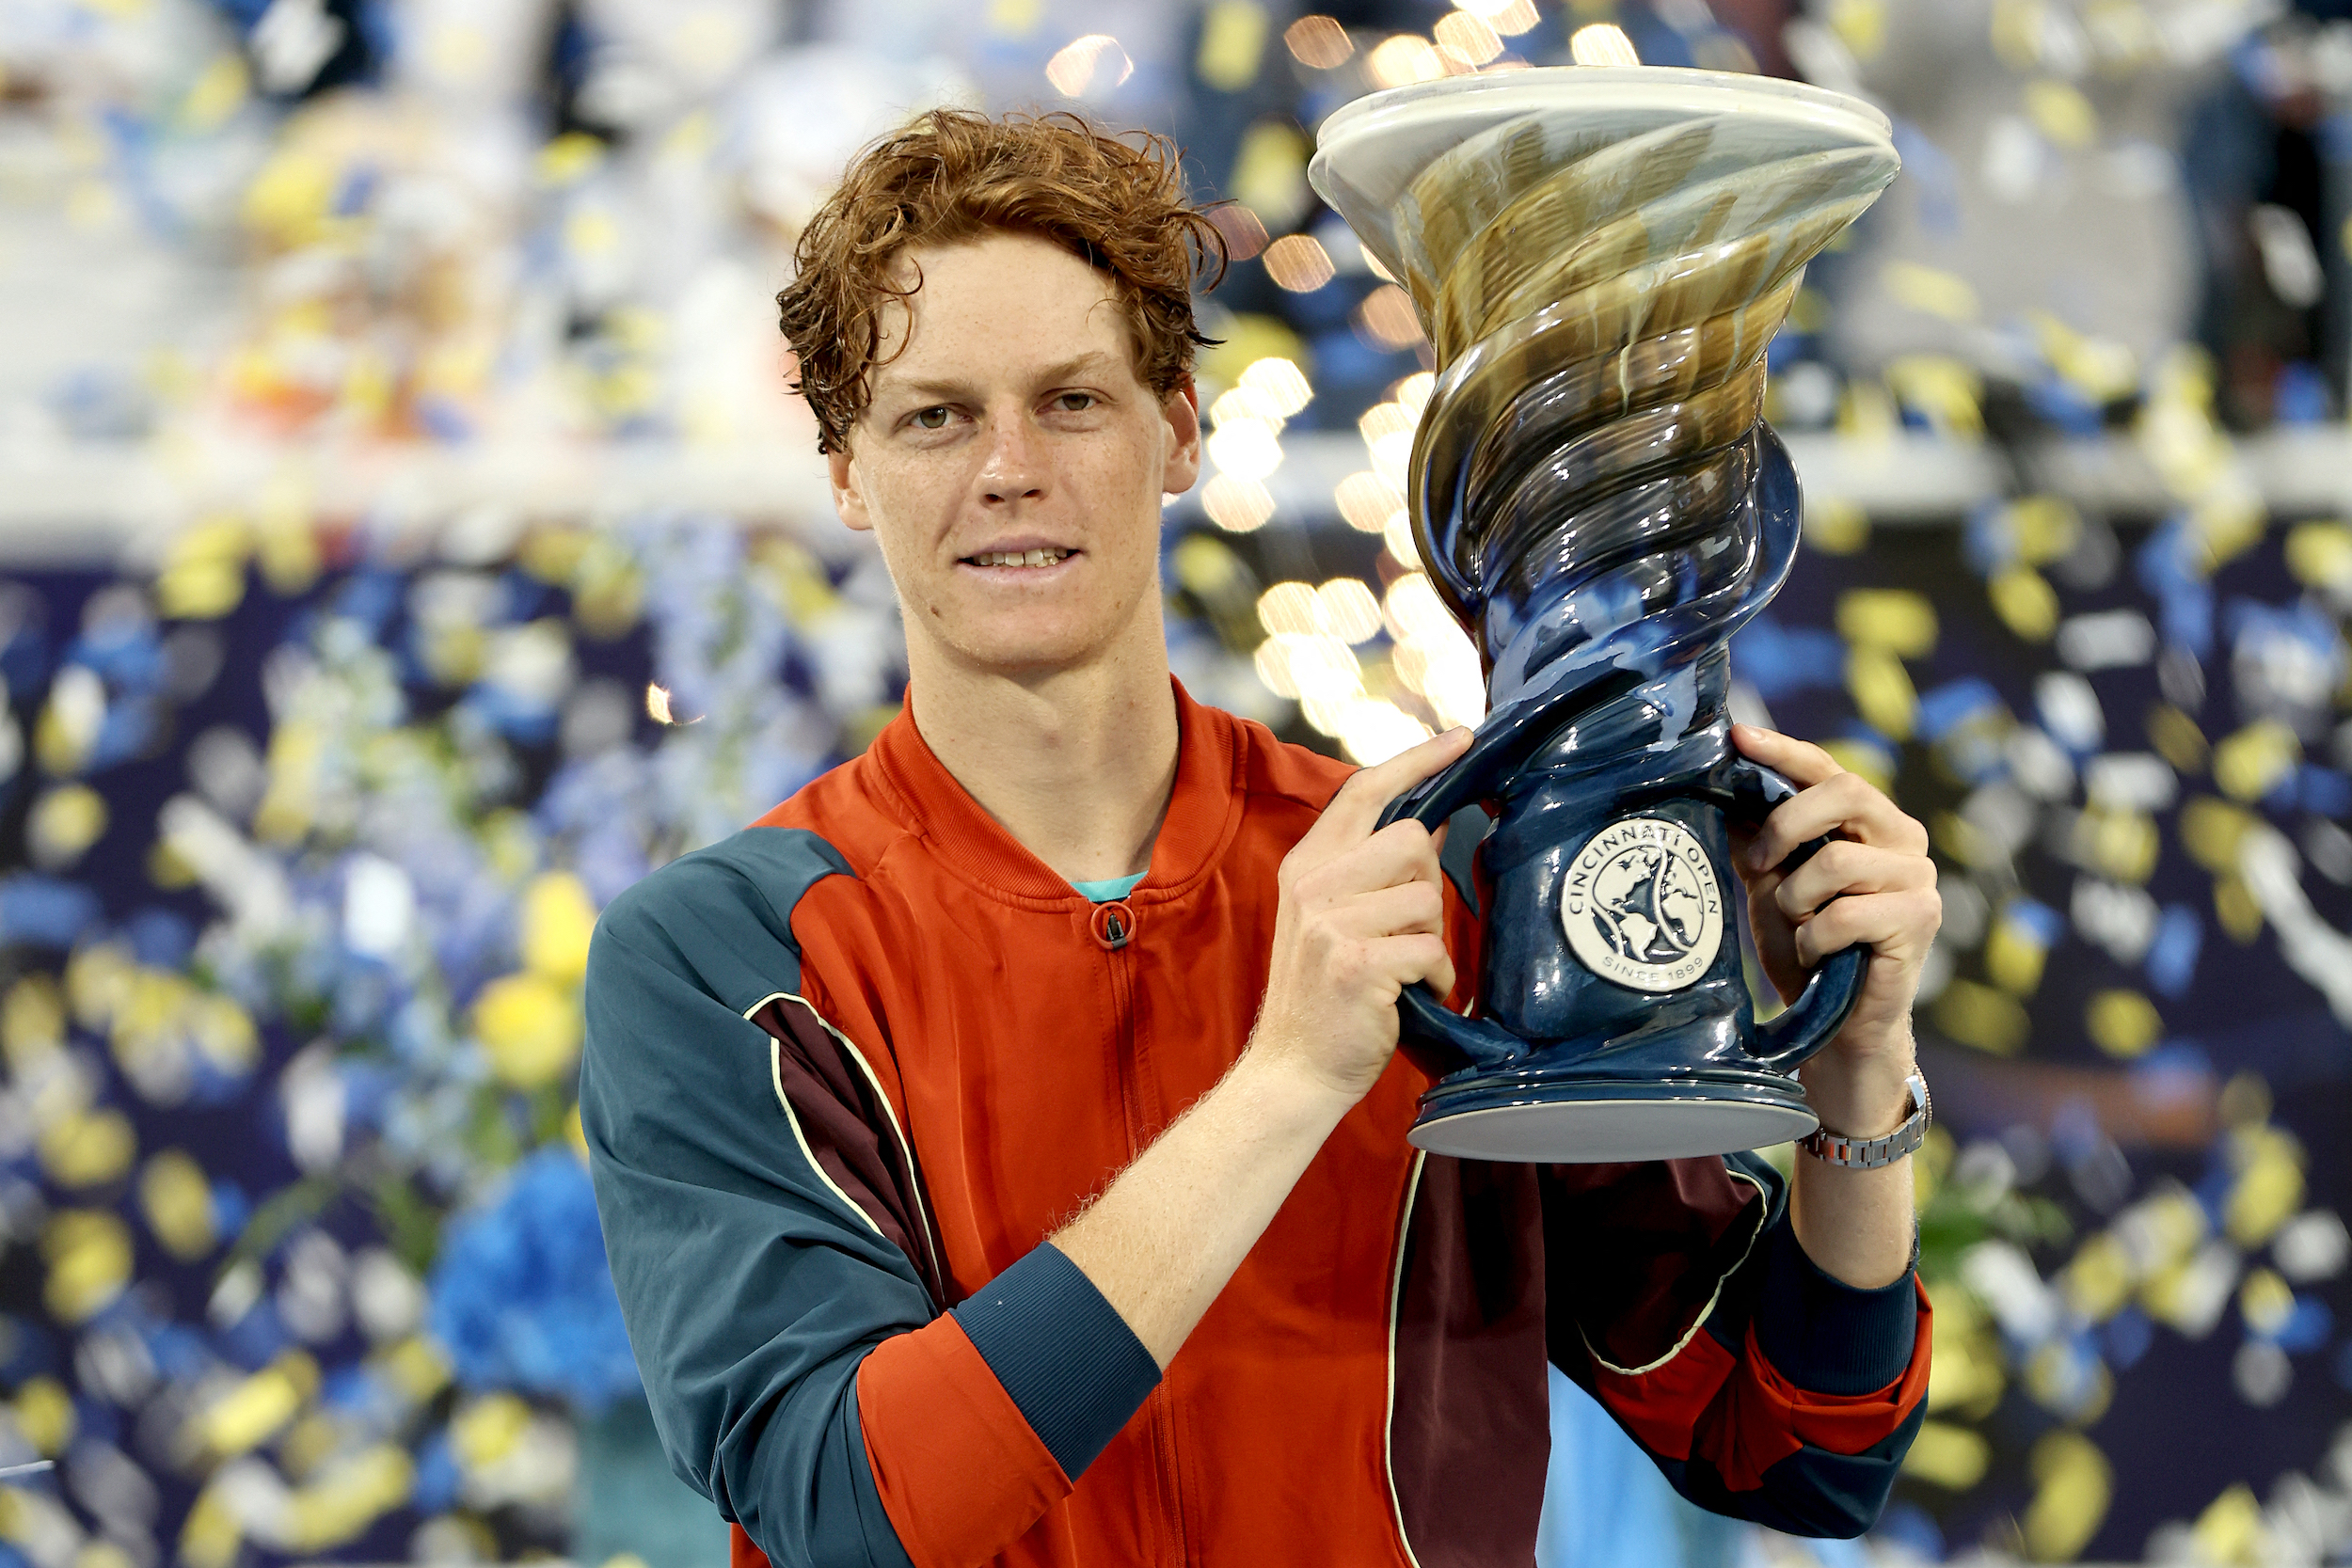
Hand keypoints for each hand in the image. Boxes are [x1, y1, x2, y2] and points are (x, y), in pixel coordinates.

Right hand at [1249, 726, 1472, 1104]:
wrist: (1294, 1069)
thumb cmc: (1325, 995)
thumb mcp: (1332, 917)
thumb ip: (1371, 868)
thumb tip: (1433, 822)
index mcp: (1306, 864)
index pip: (1363, 790)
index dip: (1417, 760)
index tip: (1462, 738)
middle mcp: (1312, 884)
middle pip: (1412, 839)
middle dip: (1428, 884)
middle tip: (1408, 929)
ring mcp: (1331, 923)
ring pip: (1427, 897)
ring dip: (1432, 939)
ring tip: (1404, 969)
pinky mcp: (1357, 963)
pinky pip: (1432, 950)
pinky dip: (1437, 979)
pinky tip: (1413, 995)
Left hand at [1728, 724, 1938, 1109]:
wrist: (1834, 1024)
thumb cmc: (1804, 948)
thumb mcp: (1769, 883)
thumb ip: (1756, 836)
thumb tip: (1720, 783)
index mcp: (1867, 820)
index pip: (1827, 768)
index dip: (1783, 750)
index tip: (1738, 736)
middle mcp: (1902, 837)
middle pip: (1845, 791)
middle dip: (1786, 824)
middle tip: (1758, 864)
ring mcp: (1917, 877)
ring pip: (1838, 860)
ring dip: (1797, 899)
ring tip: (1798, 926)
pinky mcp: (1921, 918)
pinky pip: (1848, 913)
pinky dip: (1816, 937)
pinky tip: (1818, 954)